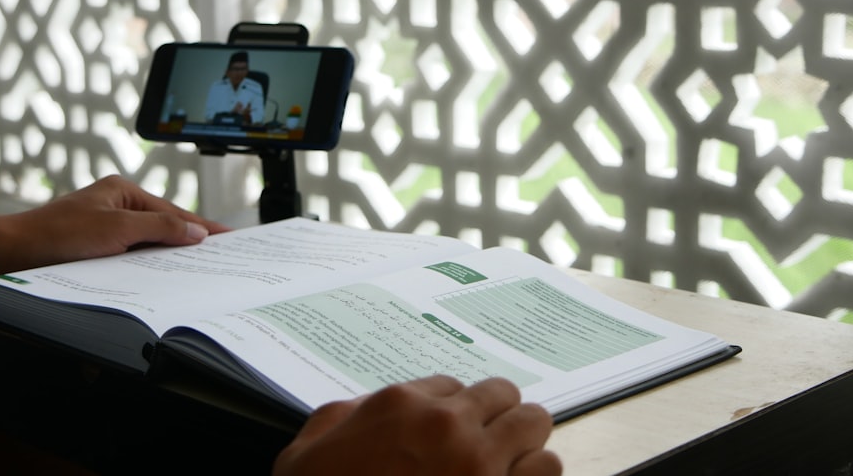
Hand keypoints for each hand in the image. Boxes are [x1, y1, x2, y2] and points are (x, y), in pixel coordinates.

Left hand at [0, 175, 229, 274]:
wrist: (13, 254)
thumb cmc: (57, 234)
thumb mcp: (117, 228)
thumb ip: (160, 227)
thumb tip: (195, 232)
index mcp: (123, 191)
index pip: (173, 211)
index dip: (201, 225)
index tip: (228, 235)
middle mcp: (117, 206)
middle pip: (164, 225)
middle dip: (190, 239)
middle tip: (222, 253)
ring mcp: (107, 227)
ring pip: (149, 242)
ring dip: (170, 254)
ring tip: (199, 266)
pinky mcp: (97, 247)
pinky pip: (133, 254)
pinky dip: (150, 263)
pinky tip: (162, 274)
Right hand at [272, 375, 561, 475]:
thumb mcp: (305, 452)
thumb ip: (341, 418)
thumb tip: (362, 411)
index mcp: (402, 406)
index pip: (454, 385)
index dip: (453, 411)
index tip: (449, 432)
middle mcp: (446, 426)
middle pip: (503, 394)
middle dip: (498, 417)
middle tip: (488, 443)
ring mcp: (479, 464)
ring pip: (534, 425)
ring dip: (524, 445)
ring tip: (512, 465)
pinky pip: (547, 470)